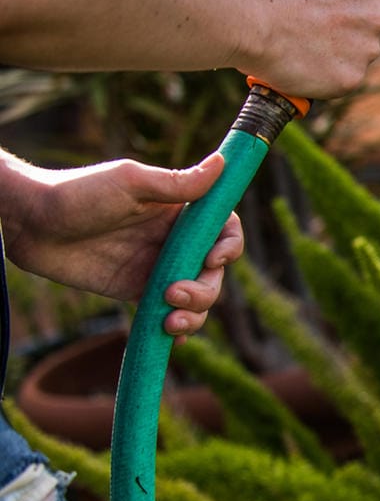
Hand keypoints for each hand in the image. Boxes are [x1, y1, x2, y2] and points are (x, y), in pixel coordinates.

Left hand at [2, 153, 242, 338]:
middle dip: (204, 290)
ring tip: (168, 321)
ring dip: (193, 314)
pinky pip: (166, 314)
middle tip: (173, 295)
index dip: (229, 247)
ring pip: (196, 297)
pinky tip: (169, 339)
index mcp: (179, 212)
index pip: (224, 230)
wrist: (28, 223)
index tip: (213, 259)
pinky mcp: (135, 291)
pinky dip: (175, 330)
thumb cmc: (76, 192)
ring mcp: (156, 268)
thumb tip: (222, 162)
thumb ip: (176, 183)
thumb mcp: (130, 183)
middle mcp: (173, 240)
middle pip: (213, 272)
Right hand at [240, 0, 379, 98]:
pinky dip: (327, 71)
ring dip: (338, 47)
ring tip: (303, 34)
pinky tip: (303, 56)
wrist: (246, 18)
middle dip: (350, 21)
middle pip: (376, 23)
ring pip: (360, 52)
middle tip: (313, 15)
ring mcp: (367, 51)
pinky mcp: (351, 79)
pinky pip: (345, 76)